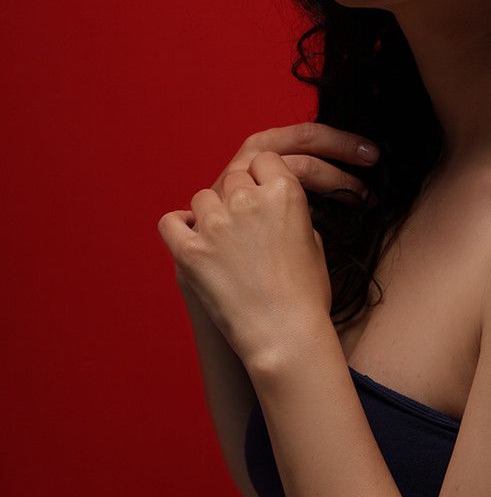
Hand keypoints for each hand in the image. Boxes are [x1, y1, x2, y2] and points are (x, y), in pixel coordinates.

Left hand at [159, 121, 380, 368]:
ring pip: (203, 197)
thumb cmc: (307, 297)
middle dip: (239, 194)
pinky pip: (170, 222)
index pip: (264, 159)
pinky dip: (178, 228)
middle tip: (245, 223)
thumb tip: (276, 211)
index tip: (263, 192)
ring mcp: (216, 225)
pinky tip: (189, 237)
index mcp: (285, 194)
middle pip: (234, 175)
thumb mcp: (316, 245)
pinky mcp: (189, 251)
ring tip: (221, 238)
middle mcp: (248, 201)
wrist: (284, 337)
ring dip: (211, 212)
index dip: (263, 175)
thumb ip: (293, 217)